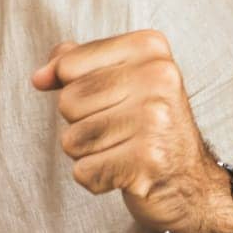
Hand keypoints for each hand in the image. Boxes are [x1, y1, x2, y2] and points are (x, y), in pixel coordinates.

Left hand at [31, 30, 232, 232]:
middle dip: (82, 123)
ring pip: (72, 139)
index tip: (109, 100)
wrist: (193, 184)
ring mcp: (155, 119)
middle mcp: (158, 77)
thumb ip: (76, 65)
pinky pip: (84, 172)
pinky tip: (126, 173)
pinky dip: (96, 179)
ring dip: (89, 153)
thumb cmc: (147, 126)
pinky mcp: (148, 161)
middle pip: (68, 102)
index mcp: (149, 48)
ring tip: (124, 150)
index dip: (74, 87)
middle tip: (121, 130)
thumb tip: (39, 77)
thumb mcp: (120, 80)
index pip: (68, 64)